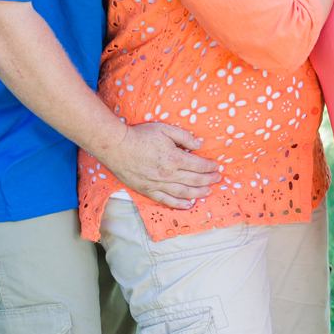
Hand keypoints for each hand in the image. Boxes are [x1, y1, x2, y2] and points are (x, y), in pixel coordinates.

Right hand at [103, 121, 219, 209]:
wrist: (116, 147)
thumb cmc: (140, 136)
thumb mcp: (164, 129)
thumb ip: (184, 137)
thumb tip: (200, 145)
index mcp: (174, 158)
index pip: (198, 165)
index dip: (210, 167)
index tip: (216, 166)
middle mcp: (168, 174)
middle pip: (194, 180)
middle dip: (208, 180)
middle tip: (217, 179)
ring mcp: (158, 184)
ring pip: (183, 192)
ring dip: (198, 193)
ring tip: (208, 191)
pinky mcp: (147, 190)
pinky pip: (166, 200)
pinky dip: (179, 204)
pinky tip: (188, 204)